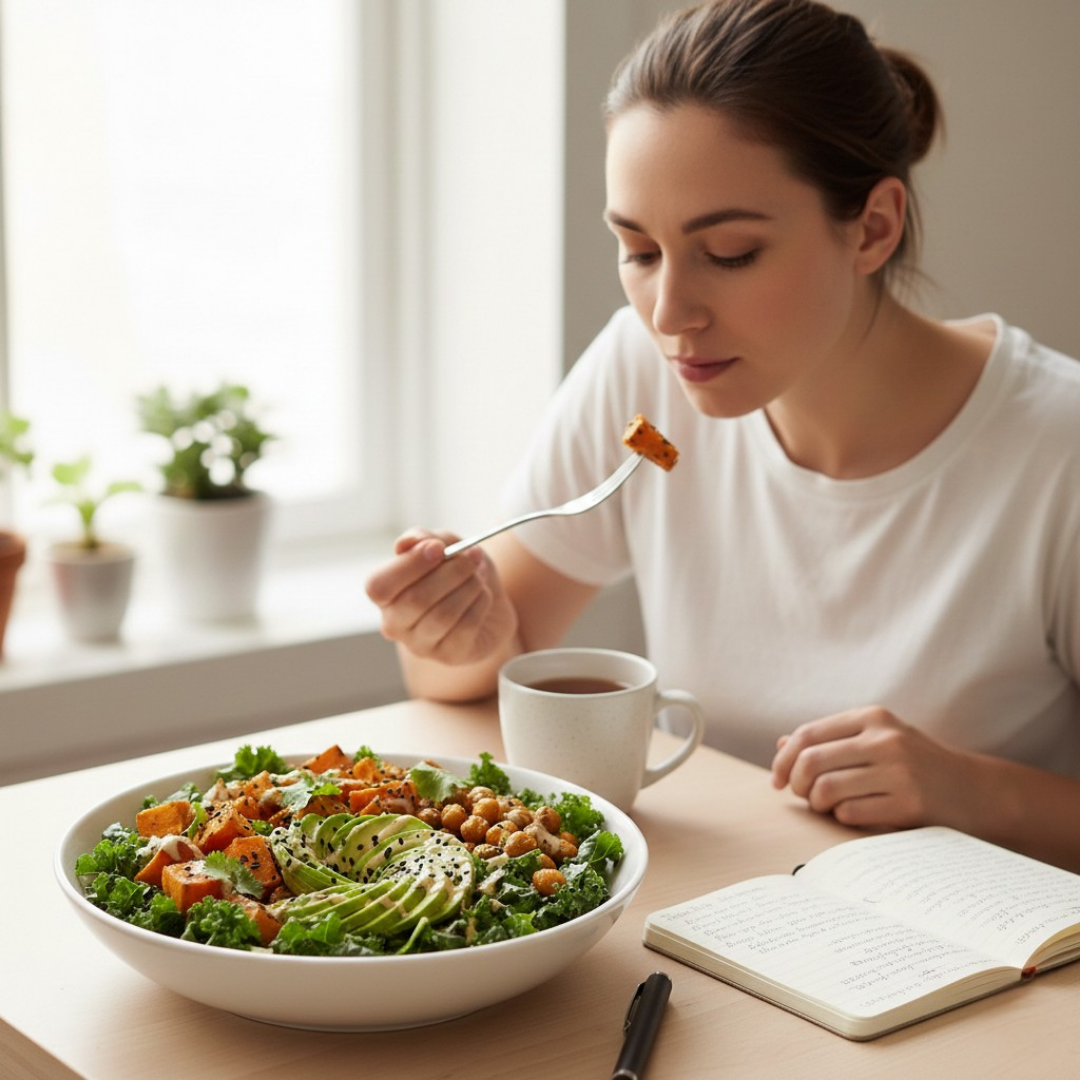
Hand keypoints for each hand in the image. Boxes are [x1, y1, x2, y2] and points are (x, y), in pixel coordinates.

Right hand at [364, 529, 518, 667]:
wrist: (490, 601)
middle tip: (472, 557)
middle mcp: (395, 624)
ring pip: (442, 615)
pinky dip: (480, 604)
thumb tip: (406, 543)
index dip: (409, 565)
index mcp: (385, 596)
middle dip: (450, 573)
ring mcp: (420, 645)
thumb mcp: (443, 545)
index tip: (438, 548)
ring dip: (468, 587)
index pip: (379, 586)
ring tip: (478, 576)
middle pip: (415, 600)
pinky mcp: (448, 656)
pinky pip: (465, 628)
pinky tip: (483, 595)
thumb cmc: (457, 572)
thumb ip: (423, 538)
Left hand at [770, 706, 976, 831]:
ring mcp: (899, 771)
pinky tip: (853, 815)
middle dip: (796, 784)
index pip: (808, 734)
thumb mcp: (878, 740)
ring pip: (826, 789)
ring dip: (817, 804)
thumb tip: (781, 744)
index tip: (777, 780)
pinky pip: (850, 813)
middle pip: (811, 761)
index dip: (783, 760)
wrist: (976, 792)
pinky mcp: (910, 803)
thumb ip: (832, 740)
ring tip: (828, 806)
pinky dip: (841, 818)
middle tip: (803, 796)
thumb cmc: (916, 765)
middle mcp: (885, 739)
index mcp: (873, 717)